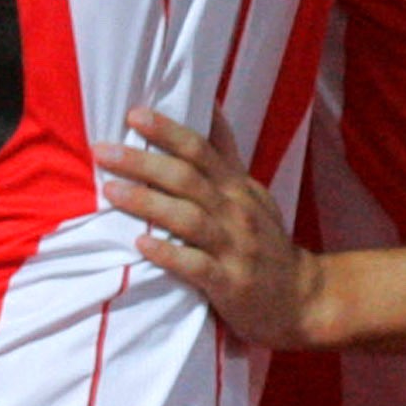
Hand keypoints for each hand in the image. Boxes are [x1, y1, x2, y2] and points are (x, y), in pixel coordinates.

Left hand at [96, 105, 316, 346]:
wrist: (301, 295)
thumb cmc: (265, 241)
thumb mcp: (251, 193)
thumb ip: (226, 157)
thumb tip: (209, 110)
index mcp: (237, 187)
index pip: (201, 150)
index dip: (168, 130)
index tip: (135, 114)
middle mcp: (236, 210)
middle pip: (187, 178)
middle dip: (143, 161)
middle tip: (103, 149)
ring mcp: (234, 246)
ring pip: (188, 217)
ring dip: (147, 201)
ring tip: (110, 190)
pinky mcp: (230, 281)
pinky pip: (196, 265)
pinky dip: (168, 253)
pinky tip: (141, 244)